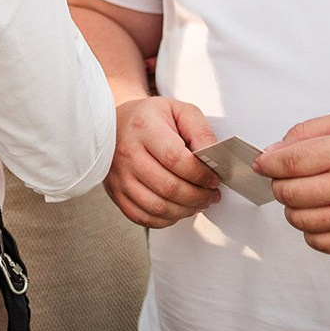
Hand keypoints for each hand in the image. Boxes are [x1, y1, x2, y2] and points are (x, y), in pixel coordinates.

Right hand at [103, 97, 221, 227]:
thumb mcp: (179, 111)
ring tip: (198, 203)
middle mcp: (128, 153)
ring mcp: (120, 176)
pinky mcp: (116, 193)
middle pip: (168, 188)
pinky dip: (165, 219)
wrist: (115, 124)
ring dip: (185, 210)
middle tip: (211, 194)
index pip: (175, 159)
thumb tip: (212, 157)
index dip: (200, 174)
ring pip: (157, 207)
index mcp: (144, 128)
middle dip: (198, 196)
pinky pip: (143, 217)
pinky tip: (177, 209)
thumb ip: (200, 131)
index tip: (213, 178)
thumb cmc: (149, 118)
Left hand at [256, 112, 329, 253]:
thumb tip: (273, 151)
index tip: (261, 163)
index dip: (267, 163)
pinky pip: (322, 243)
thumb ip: (307, 132)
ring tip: (304, 196)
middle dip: (278, 184)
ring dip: (293, 208)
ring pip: (301, 221)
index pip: (289, 162)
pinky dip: (310, 232)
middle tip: (286, 178)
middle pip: (290, 193)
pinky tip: (319, 216)